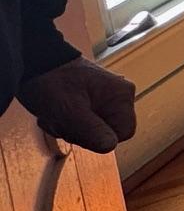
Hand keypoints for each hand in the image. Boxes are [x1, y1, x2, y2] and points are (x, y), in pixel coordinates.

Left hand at [18, 58, 136, 153]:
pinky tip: (56, 113)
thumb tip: (110, 147)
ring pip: (94, 130)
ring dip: (71, 129)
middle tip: (62, 119)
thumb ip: (90, 129)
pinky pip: (86, 124)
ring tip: (56, 114)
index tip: (78, 129)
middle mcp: (118, 96)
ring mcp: (105, 98)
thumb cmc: (51, 82)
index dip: (99, 137)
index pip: (124, 133)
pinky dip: (68, 123)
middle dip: (81, 132)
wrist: (34, 63)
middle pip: (108, 133)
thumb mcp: (68, 110)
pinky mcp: (92, 101)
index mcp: (120, 95)